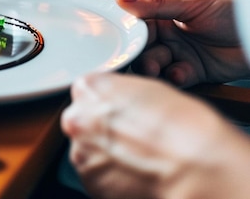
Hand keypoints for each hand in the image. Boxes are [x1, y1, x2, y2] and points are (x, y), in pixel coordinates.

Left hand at [62, 72, 249, 198]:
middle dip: (101, 128)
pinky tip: (137, 173)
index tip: (121, 112)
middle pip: (82, 121)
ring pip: (88, 150)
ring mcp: (81, 153)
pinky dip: (112, 176)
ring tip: (139, 158)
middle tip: (131, 137)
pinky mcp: (90, 182)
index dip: (107, 103)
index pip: (87, 91)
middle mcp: (77, 119)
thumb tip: (118, 103)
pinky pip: (97, 176)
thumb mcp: (150, 89)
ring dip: (106, 153)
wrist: (195, 169)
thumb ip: (121, 94)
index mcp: (89, 89)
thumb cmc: (182, 126)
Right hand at [114, 0, 249, 86]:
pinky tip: (180, 73)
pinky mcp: (193, 73)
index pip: (137, 27)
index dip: (128, 34)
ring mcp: (179, 56)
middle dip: (139, 56)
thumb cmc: (230, 12)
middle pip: (142, 50)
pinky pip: (176, 78)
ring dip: (154, 68)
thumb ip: (154, 4)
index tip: (121, 40)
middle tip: (141, 59)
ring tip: (157, 68)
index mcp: (162, 18)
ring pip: (155, 66)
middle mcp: (168, 38)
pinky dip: (175, 77)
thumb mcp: (189, 5)